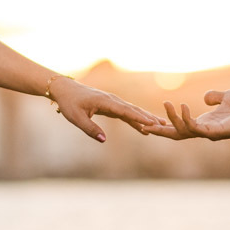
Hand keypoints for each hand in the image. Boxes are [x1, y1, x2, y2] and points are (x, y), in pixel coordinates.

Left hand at [49, 78, 164, 142]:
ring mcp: (113, 102)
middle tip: (164, 124)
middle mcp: (113, 100)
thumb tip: (104, 140)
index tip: (152, 124)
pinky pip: (126, 113)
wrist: (65, 89)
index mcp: (106, 102)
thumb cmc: (69, 103)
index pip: (126, 111)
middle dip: (149, 118)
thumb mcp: (76, 118)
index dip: (140, 118)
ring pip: (132, 111)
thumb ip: (90, 129)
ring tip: (160, 125)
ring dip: (145, 118)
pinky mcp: (111, 105)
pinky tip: (143, 127)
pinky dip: (136, 119)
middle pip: (134, 110)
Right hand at [142, 89, 229, 139]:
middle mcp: (205, 131)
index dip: (166, 125)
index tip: (150, 122)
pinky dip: (186, 118)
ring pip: (182, 130)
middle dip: (160, 131)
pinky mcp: (215, 132)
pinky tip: (182, 106)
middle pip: (176, 134)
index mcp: (205, 124)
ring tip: (167, 103)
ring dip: (172, 119)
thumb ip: (214, 97)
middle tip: (143, 126)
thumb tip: (205, 98)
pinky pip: (194, 127)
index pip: (180, 128)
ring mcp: (209, 133)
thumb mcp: (226, 97)